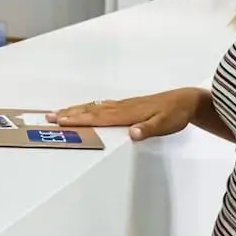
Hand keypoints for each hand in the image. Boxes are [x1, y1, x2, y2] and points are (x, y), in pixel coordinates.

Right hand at [46, 88, 202, 140]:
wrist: (185, 101)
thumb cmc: (175, 114)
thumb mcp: (165, 124)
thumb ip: (148, 129)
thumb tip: (131, 134)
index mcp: (126, 113)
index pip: (98, 117)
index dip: (79, 119)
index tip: (61, 120)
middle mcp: (121, 107)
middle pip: (90, 110)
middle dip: (70, 113)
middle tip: (49, 116)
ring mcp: (123, 105)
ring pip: (94, 107)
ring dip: (76, 110)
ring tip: (59, 112)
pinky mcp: (127, 106)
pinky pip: (102, 106)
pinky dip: (89, 107)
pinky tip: (86, 108)